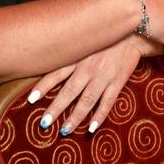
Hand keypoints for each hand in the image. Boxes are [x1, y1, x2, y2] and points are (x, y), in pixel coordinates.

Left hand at [27, 35, 147, 135]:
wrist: (133, 31)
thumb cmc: (106, 35)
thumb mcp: (85, 38)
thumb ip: (72, 49)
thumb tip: (52, 55)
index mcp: (78, 57)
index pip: (56, 73)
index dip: (43, 87)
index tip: (30, 100)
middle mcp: (87, 69)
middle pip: (68, 92)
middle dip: (55, 109)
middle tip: (44, 124)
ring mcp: (103, 77)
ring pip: (86, 101)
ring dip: (75, 118)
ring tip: (64, 131)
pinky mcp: (117, 82)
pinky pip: (107, 103)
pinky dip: (99, 116)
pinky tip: (92, 129)